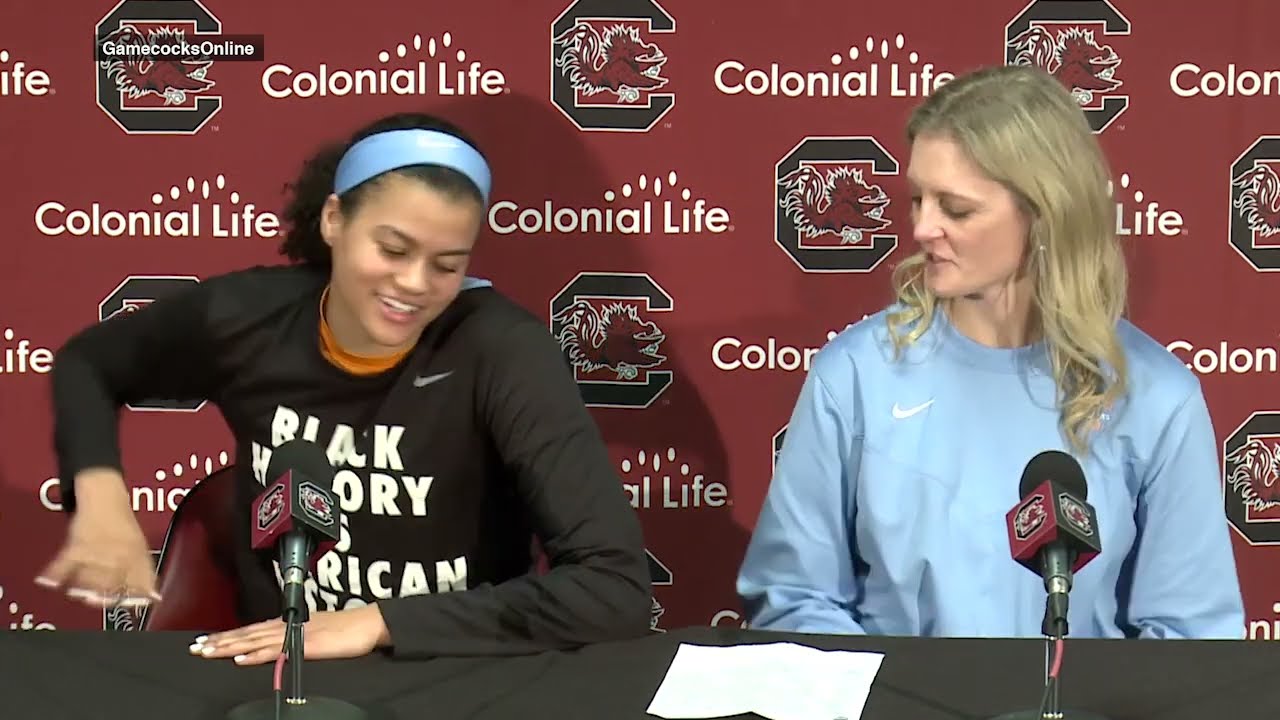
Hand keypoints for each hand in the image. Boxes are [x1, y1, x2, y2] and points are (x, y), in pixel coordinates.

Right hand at [36, 470, 158, 607]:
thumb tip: (155, 598)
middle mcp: (118, 552)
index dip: (138, 595)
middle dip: (106, 594)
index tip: (134, 607)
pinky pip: (65, 561)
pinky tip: (47, 582)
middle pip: (112, 579)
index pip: (140, 579)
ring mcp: (97, 548)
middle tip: (99, 602)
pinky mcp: (77, 542)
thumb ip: (145, 574)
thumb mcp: (140, 547)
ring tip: (79, 595)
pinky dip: (55, 572)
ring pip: (90, 573)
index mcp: (136, 555)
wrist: (105, 497)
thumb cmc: (123, 527)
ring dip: (83, 586)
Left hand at [191, 605, 391, 665]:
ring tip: (209, 651)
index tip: (206, 640)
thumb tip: (277, 645)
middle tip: (196, 647)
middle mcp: (287, 626)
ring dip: (230, 646)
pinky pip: (277, 651)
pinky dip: (257, 654)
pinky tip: (241, 659)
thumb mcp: (316, 632)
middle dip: (220, 641)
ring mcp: (295, 635)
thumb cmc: (347, 629)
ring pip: (255, 640)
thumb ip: (294, 637)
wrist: (370, 623)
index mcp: (288, 624)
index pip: (251, 630)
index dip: (228, 635)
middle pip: (247, 634)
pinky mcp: (305, 646)